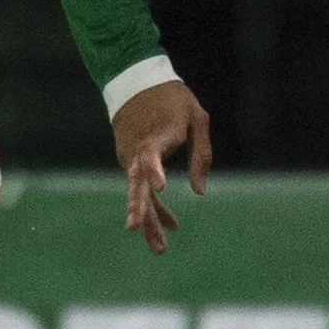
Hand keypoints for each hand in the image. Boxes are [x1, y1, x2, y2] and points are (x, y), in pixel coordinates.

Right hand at [112, 79, 211, 254]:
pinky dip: (151, 204)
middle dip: (146, 213)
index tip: (159, 187)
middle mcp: (138, 151)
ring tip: (160, 248)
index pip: (152, 155)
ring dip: (149, 219)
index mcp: (157, 136)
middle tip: (151, 240)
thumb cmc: (172, 99)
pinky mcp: (127, 159)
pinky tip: (167, 223)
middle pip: (139, 185)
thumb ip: (200, 155)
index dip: (154, 169)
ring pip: (138, 192)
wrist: (135, 80)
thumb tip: (200, 193)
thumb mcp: (197, 119)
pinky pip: (139, 186)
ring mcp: (130, 156)